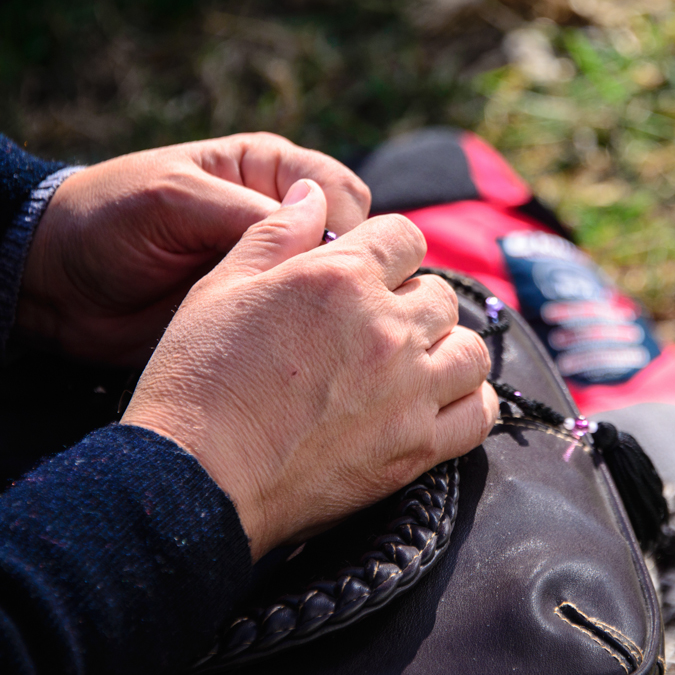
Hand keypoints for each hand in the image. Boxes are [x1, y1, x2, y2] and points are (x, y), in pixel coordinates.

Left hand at [17, 133, 370, 365]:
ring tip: (317, 340)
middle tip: (329, 312)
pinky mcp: (257, 316)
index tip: (328, 268)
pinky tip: (300, 357)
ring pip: (332, 292)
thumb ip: (246, 212)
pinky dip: (306, 340)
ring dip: (330, 314)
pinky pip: (299, 327)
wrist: (52, 284)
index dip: (345, 230)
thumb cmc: (106, 219)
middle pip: (351, 246)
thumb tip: (326, 232)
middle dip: (346, 277)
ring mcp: (271, 270)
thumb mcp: (174, 199)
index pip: (341, 194)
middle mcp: (281, 218)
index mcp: (270, 170)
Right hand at [121, 179, 498, 559]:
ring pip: (470, 351)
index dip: (386, 250)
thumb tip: (314, 194)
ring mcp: (410, 390)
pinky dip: (467, 404)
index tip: (366, 273)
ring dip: (446, 349)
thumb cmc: (198, 379)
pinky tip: (437, 404)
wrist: (195, 481)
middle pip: (440, 294)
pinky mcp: (417, 448)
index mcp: (341, 276)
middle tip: (375, 328)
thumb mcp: (221, 286)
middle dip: (412, 301)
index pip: (404, 236)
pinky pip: (478, 415)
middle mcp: (388, 328)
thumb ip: (277, 233)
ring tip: (411, 364)